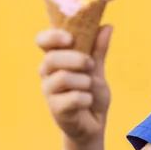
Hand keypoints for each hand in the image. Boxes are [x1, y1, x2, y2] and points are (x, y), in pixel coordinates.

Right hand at [36, 25, 113, 142]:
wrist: (94, 123)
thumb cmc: (91, 93)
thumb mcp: (97, 69)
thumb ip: (99, 49)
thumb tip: (107, 25)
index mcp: (56, 59)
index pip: (43, 41)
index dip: (52, 37)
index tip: (70, 38)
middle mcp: (47, 74)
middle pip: (52, 59)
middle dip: (76, 59)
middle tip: (90, 65)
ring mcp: (50, 92)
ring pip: (63, 78)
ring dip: (84, 81)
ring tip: (90, 87)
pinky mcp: (56, 110)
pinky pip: (73, 98)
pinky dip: (87, 98)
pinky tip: (88, 102)